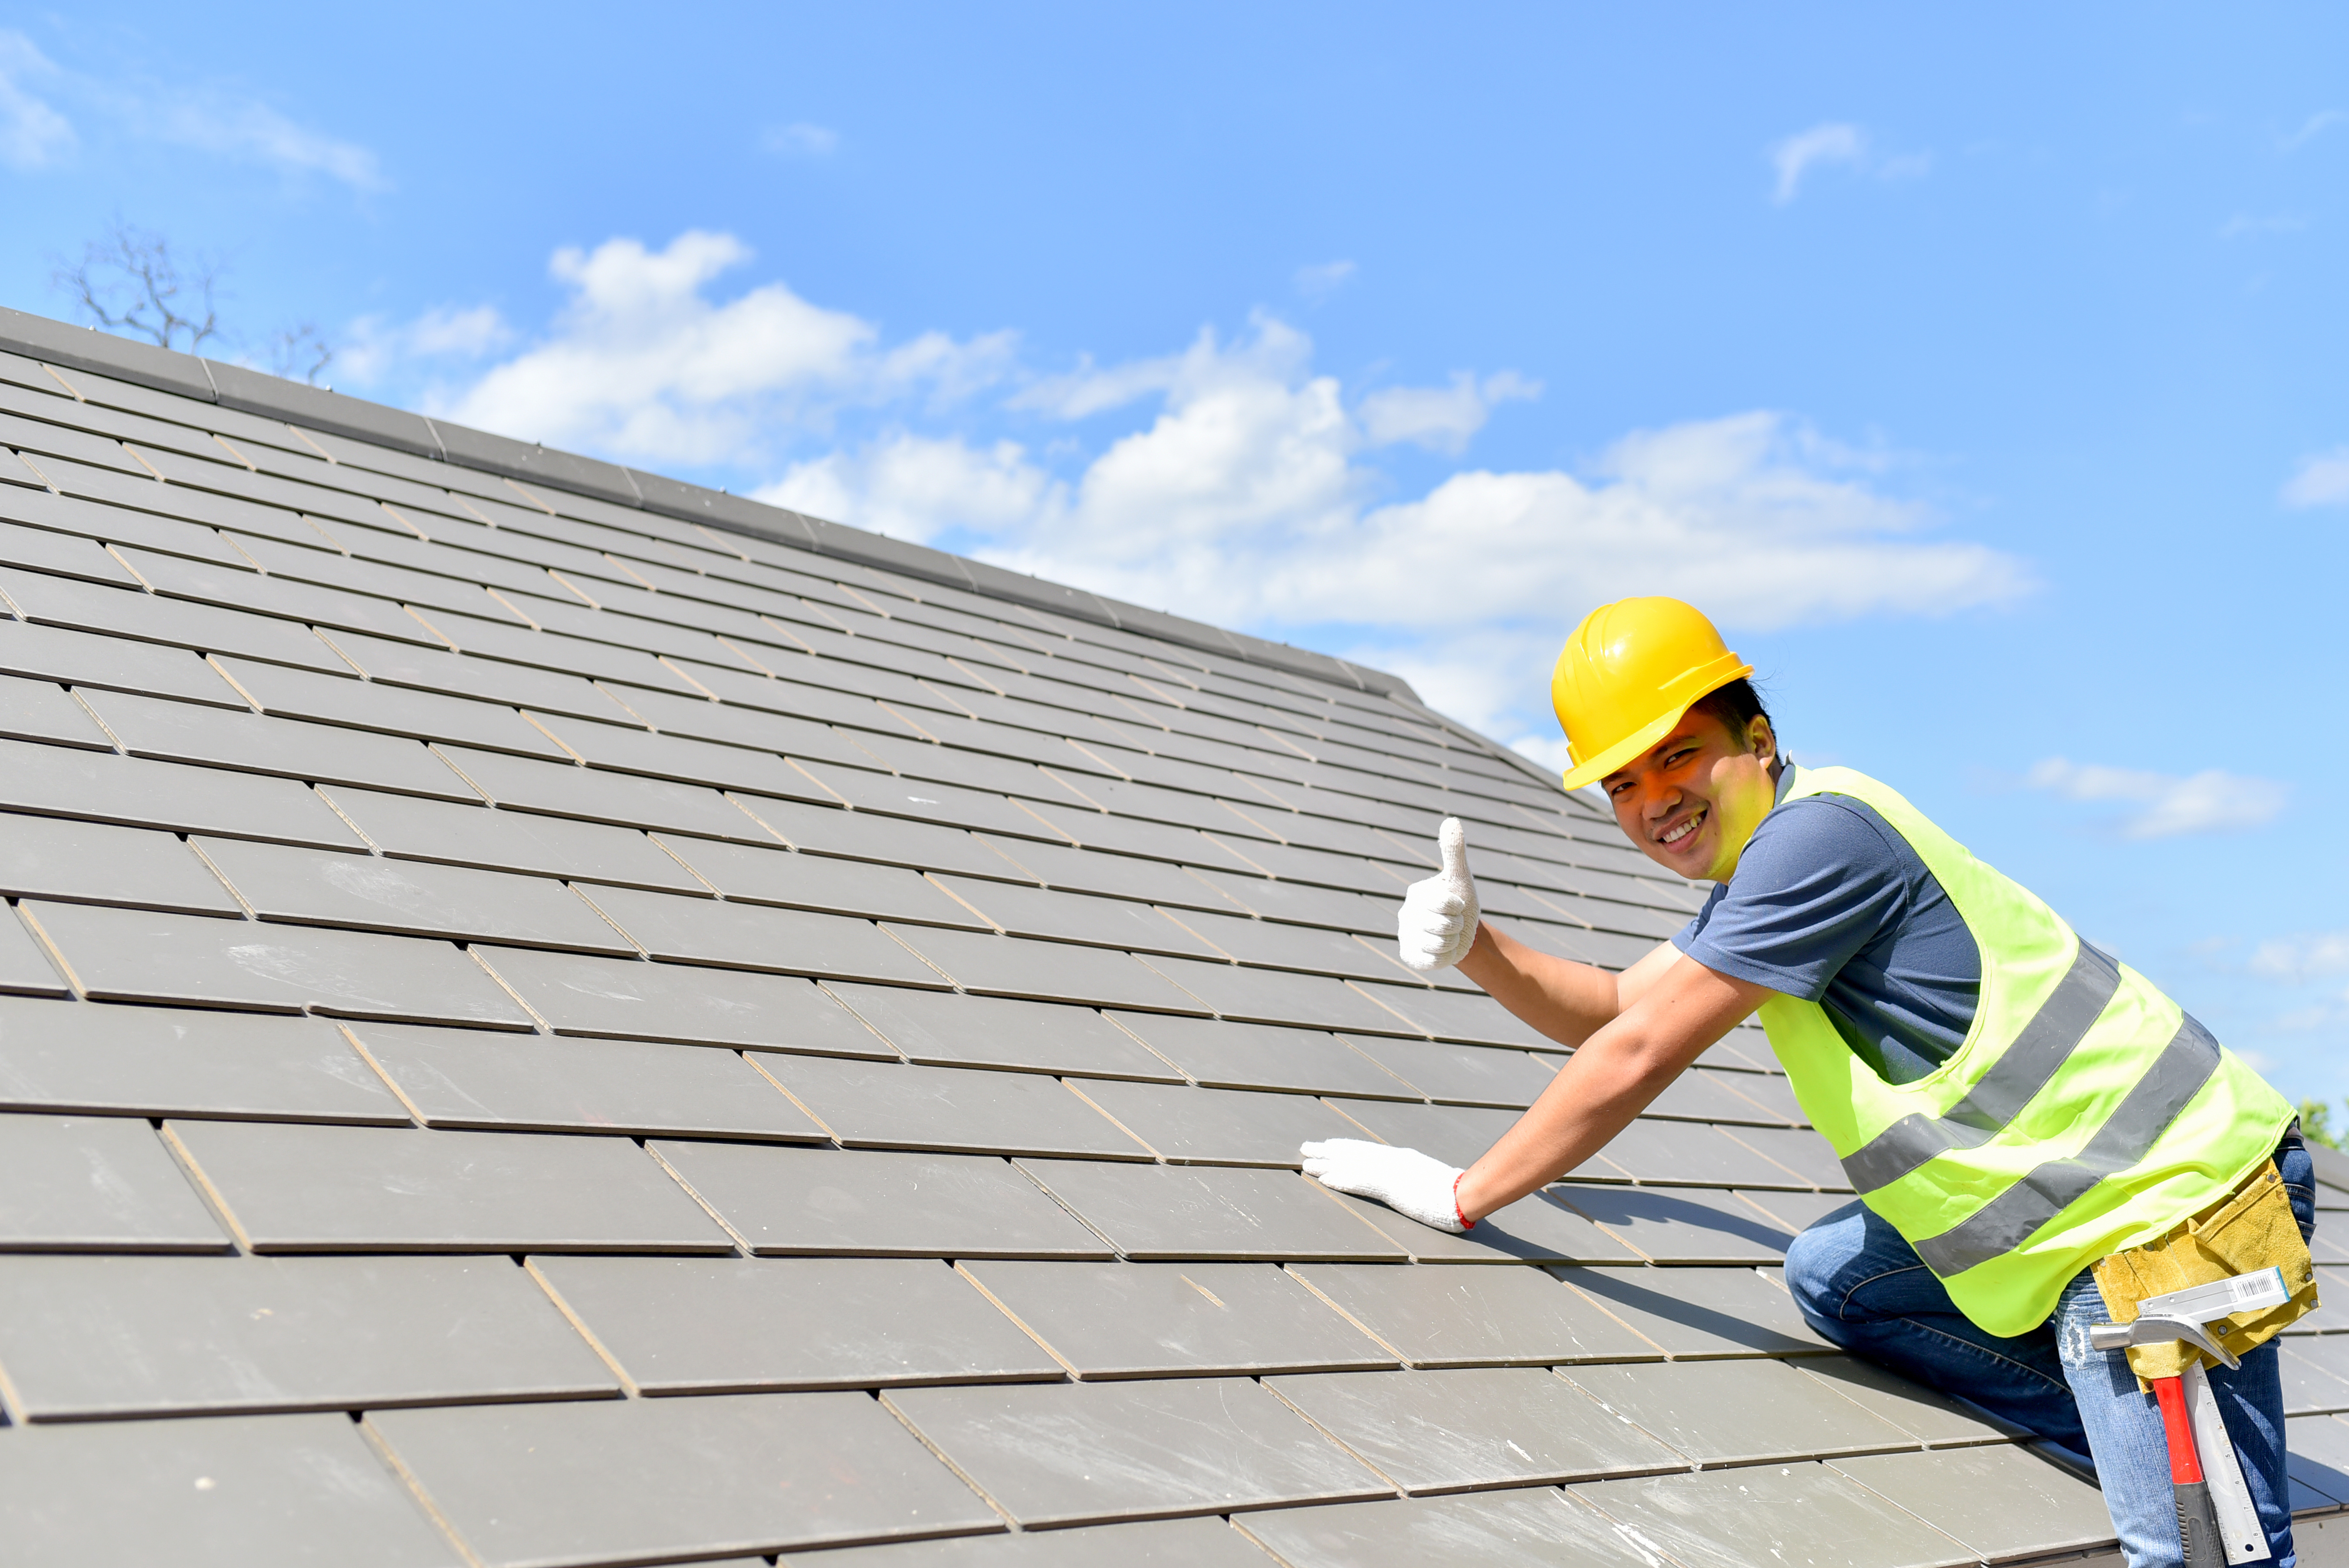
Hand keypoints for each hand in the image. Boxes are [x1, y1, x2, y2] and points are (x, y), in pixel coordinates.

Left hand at [1300, 1138, 1469, 1232]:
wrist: (1465, 1195)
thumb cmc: (1456, 1193)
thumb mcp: (1432, 1182)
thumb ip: (1417, 1180)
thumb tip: (1413, 1184)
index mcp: (1403, 1159)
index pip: (1368, 1151)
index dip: (1346, 1148)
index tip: (1328, 1145)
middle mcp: (1393, 1160)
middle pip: (1354, 1153)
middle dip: (1329, 1151)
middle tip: (1306, 1147)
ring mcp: (1391, 1172)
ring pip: (1351, 1164)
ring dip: (1326, 1164)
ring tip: (1306, 1162)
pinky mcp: (1391, 1187)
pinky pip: (1360, 1182)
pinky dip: (1341, 1179)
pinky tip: (1324, 1179)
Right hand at [1396, 817, 1479, 971]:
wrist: (1463, 934)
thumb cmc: (1460, 903)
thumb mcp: (1460, 877)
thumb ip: (1454, 851)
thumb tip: (1451, 820)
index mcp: (1417, 894)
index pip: (1446, 902)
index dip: (1459, 906)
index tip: (1457, 904)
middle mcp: (1406, 914)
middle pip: (1444, 925)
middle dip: (1458, 926)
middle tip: (1455, 923)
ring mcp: (1406, 936)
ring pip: (1440, 944)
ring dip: (1454, 941)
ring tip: (1450, 936)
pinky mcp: (1410, 956)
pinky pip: (1433, 960)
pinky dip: (1446, 957)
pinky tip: (1443, 950)